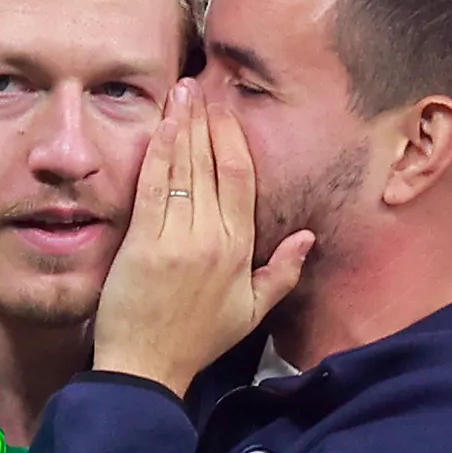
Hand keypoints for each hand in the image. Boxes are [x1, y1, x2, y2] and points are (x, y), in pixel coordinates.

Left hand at [92, 84, 312, 396]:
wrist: (147, 366)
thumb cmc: (198, 340)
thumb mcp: (251, 312)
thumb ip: (281, 273)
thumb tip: (308, 238)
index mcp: (241, 251)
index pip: (242, 180)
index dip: (234, 139)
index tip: (225, 111)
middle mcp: (213, 240)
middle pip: (213, 165)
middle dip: (206, 121)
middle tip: (199, 86)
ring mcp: (178, 239)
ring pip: (184, 169)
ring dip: (181, 125)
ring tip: (180, 92)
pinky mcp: (143, 243)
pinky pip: (154, 187)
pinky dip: (156, 153)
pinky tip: (158, 126)